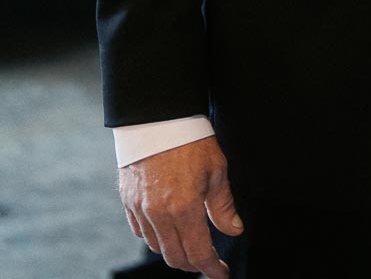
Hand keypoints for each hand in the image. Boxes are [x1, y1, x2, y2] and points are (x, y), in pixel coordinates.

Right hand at [119, 136, 242, 277]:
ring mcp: (140, 209)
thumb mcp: (216, 169)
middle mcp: (159, 214)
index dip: (212, 268)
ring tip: (189, 244)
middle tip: (208, 260)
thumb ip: (223, 205)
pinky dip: (155, 238)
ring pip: (157, 247)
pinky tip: (167, 230)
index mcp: (184, 208)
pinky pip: (140, 232)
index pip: (199, 253)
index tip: (222, 273)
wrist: (157, 117)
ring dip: (174, 252)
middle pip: (176, 257)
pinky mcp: (128, 201)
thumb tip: (234, 230)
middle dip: (194, 264)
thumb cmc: (190, 140)